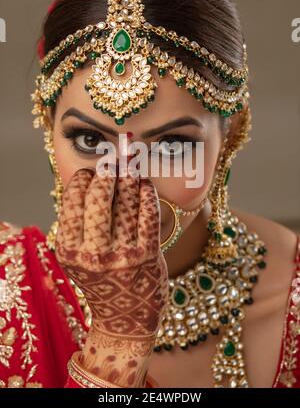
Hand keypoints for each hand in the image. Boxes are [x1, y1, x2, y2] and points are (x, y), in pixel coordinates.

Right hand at [54, 167, 168, 386]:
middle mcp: (94, 255)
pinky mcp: (148, 256)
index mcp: (70, 252)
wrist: (124, 320)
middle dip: (107, 175)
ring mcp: (123, 256)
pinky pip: (148, 215)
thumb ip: (80, 225)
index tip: (90, 174)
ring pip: (126, 204)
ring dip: (129, 179)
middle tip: (113, 165)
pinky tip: (144, 186)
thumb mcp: (79, 259)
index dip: (82, 181)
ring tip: (130, 169)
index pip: (72, 203)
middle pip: (98, 200)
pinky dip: (147, 194)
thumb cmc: (101, 281)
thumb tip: (93, 179)